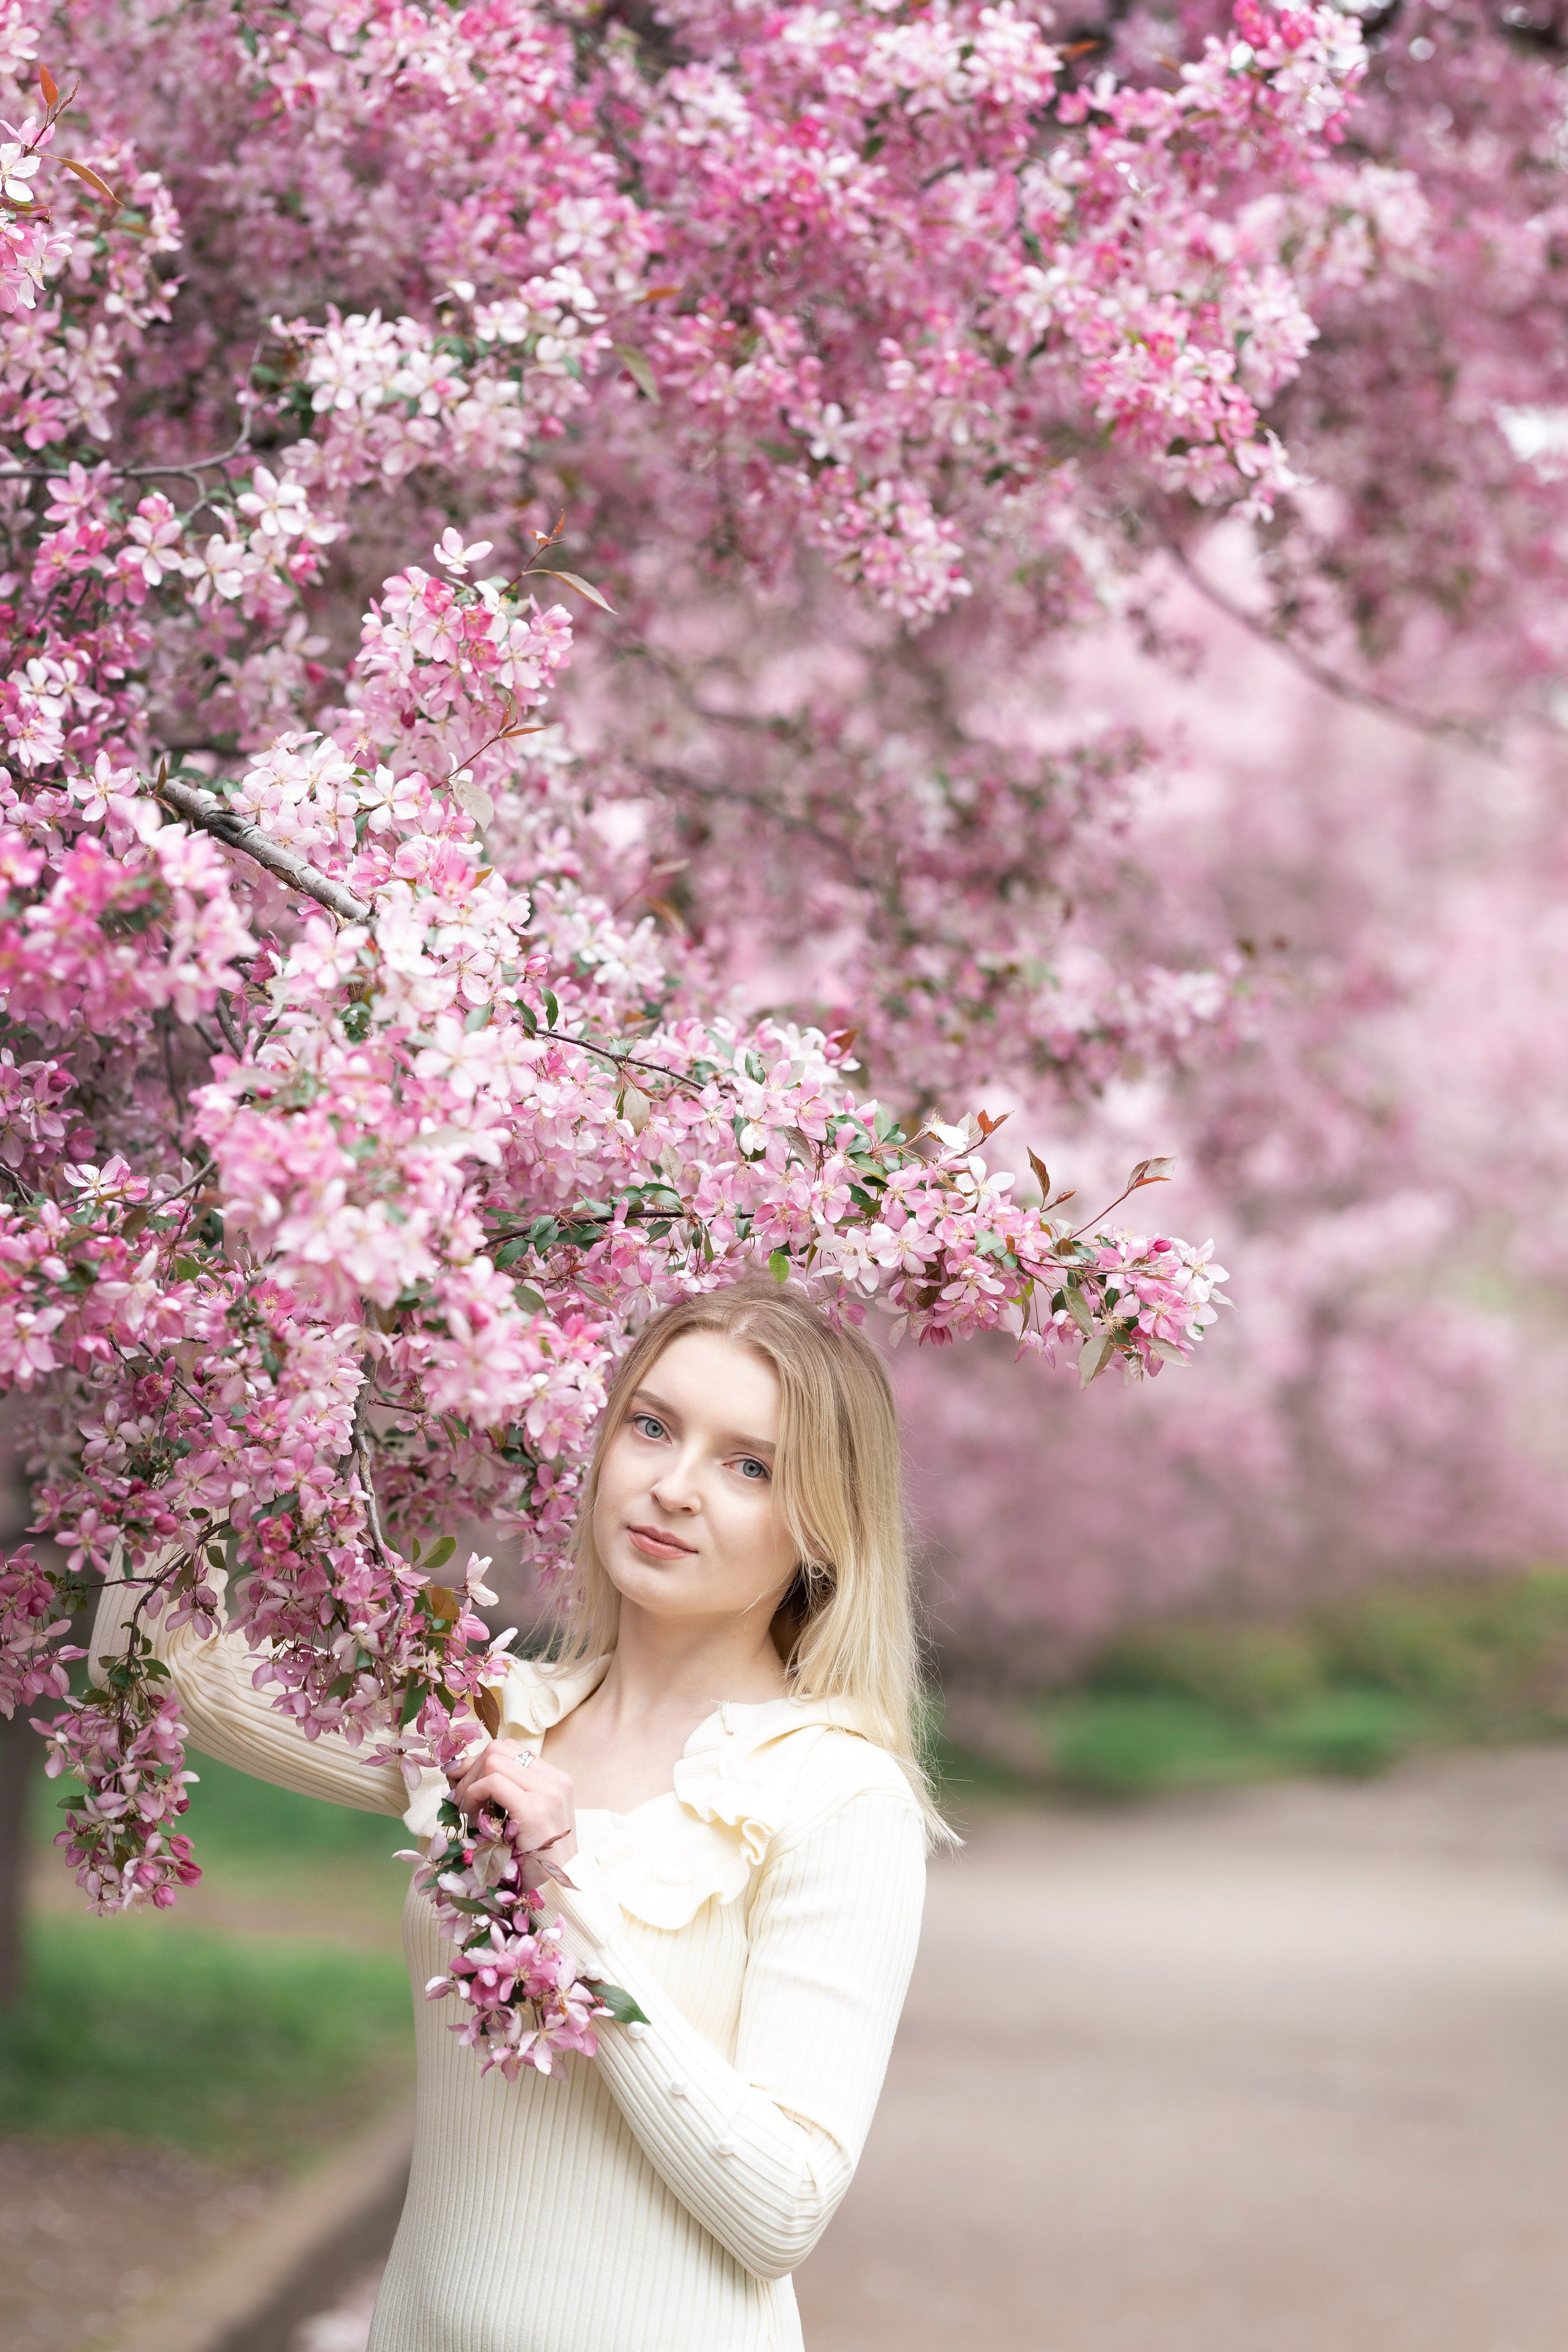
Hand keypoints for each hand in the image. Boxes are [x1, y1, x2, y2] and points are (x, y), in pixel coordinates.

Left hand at [448, 1736, 577, 1881]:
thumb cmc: (537, 1863)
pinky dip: (473, 1794)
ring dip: (470, 1782)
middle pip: (500, 1748)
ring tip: (466, 1809)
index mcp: (556, 1780)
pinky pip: (493, 1782)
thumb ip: (507, 1796)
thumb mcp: (524, 1821)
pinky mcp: (535, 1809)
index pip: (511, 1749)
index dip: (480, 1761)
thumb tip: (461, 1774)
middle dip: (471, 1769)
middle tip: (458, 1798)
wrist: (560, 1894)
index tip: (462, 1782)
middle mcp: (555, 1780)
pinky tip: (471, 1815)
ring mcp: (547, 1792)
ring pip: (494, 1759)